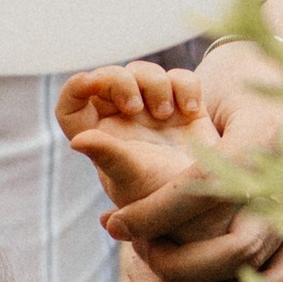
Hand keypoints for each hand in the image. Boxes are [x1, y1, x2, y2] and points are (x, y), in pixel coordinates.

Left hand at [54, 61, 216, 206]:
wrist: (211, 208)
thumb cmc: (165, 202)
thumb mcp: (133, 178)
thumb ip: (106, 155)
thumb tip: (76, 141)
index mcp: (101, 140)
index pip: (71, 107)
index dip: (75, 88)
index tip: (92, 83)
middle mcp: (124, 123)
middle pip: (108, 78)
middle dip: (120, 81)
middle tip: (135, 106)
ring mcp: (154, 114)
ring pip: (143, 73)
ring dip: (155, 84)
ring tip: (166, 115)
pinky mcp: (185, 109)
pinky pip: (180, 78)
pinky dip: (186, 86)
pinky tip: (192, 111)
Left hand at [90, 42, 282, 281]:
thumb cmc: (236, 96)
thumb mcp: (192, 102)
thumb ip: (139, 135)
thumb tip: (79, 141)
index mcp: (251, 152)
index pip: (194, 193)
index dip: (150, 216)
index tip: (112, 226)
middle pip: (236, 249)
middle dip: (184, 268)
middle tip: (145, 265)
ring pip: (279, 277)